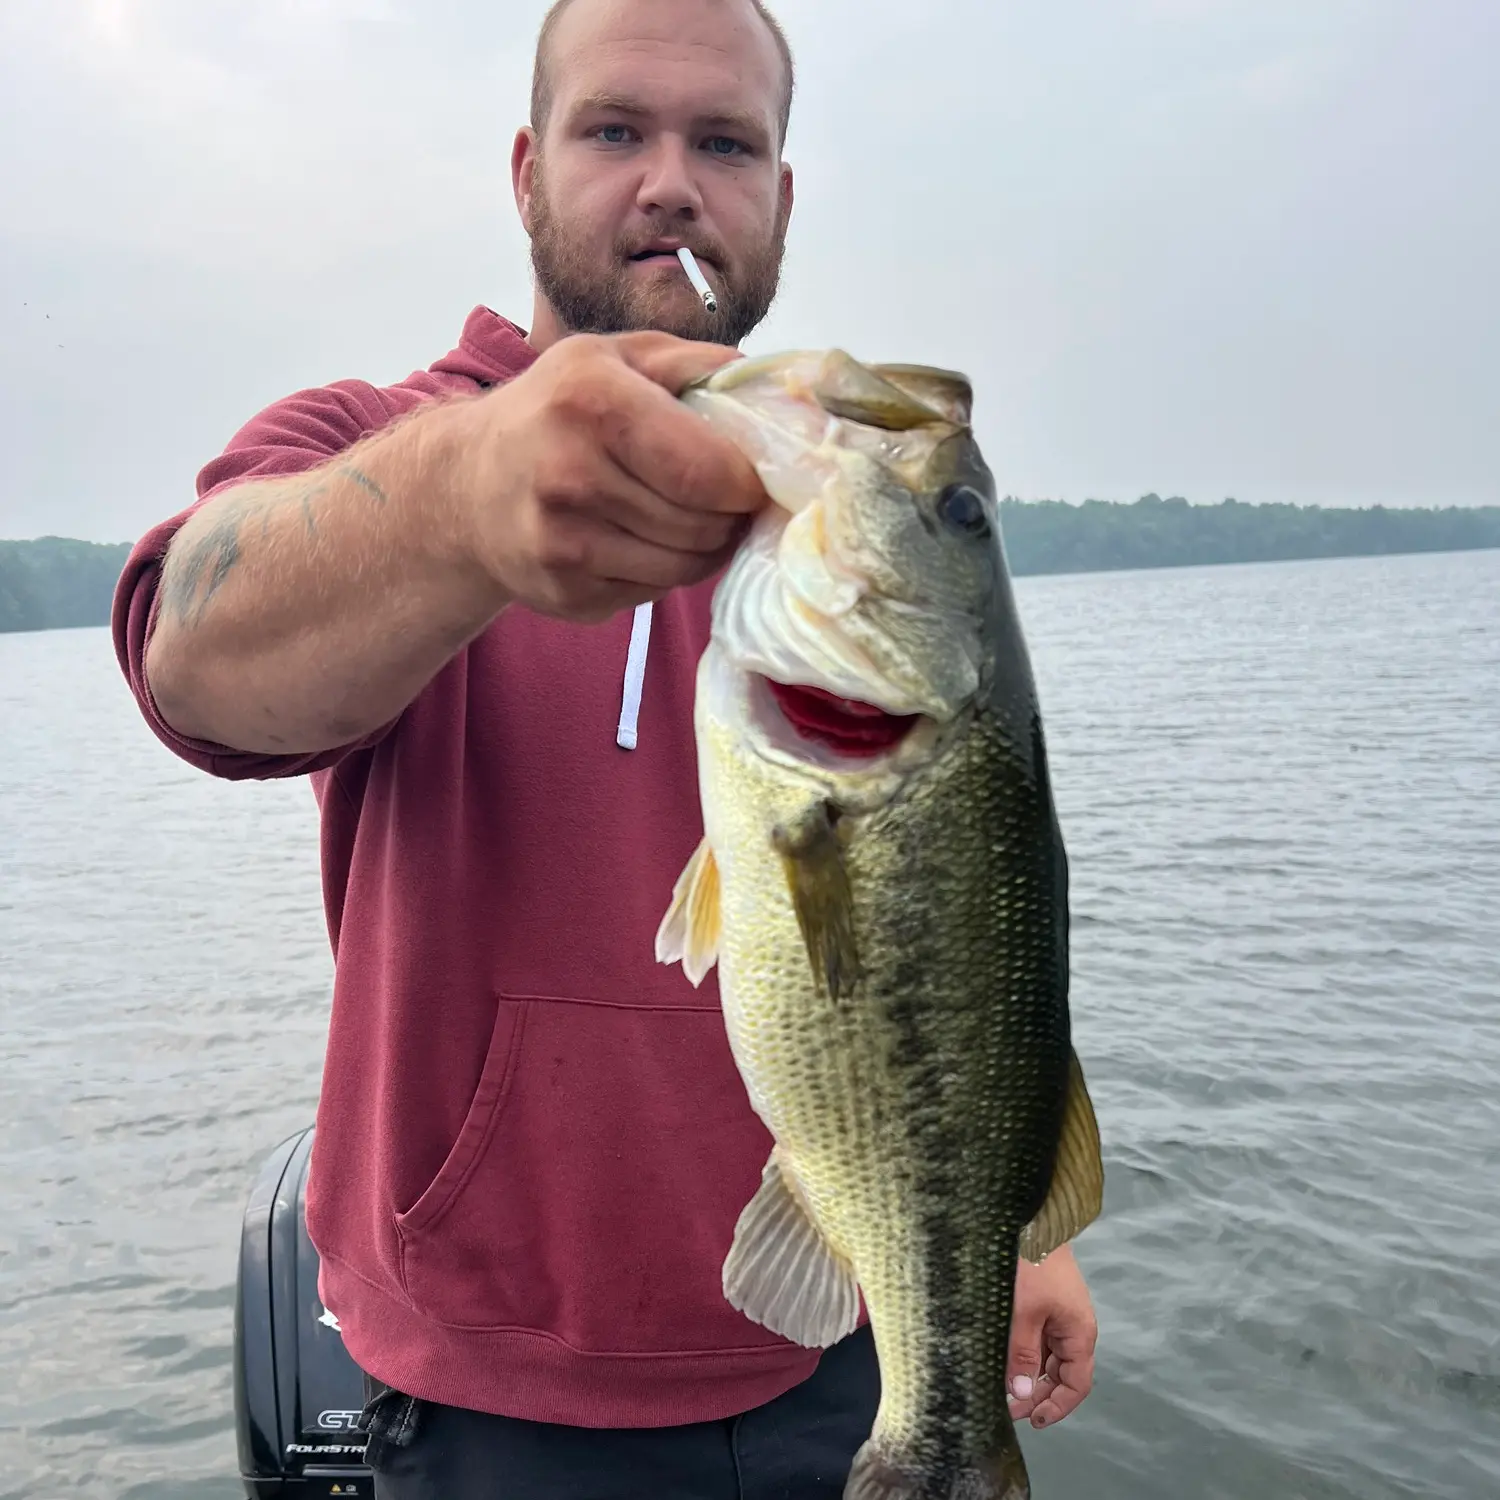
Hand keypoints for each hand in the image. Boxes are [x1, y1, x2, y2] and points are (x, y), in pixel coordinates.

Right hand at [444, 331, 767, 622]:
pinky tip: (643, 540)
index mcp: (593, 402)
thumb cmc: (556, 410)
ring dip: (704, 545)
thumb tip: (772, 386)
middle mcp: (571, 474)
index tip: (749, 474)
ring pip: (688, 565)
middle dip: (727, 514)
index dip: (747, 480)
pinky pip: (656, 591)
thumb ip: (693, 364)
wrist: (465, 485)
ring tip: (687, 516)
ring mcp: (565, 544)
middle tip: (720, 497)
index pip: (709, 470)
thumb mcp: (611, 358)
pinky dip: (666, 570)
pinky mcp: (568, 594)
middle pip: (706, 523)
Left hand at [1006, 1243, 1096, 1429]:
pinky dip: (1023, 1354)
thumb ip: (1023, 1356)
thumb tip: (1023, 1394)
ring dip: (1028, 1375)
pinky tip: (1001, 1361)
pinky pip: (1037, 1338)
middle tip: (1008, 1409)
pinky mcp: (1042, 1302)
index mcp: (1079, 1332)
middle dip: (1037, 1395)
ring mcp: (1057, 1314)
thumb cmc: (1030, 1263)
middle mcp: (1072, 1326)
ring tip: (1001, 1390)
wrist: (1029, 1219)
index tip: (1032, 1421)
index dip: (1057, 1407)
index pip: (1076, 1385)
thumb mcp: (1023, 1314)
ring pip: (1046, 1357)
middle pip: (1061, 1374)